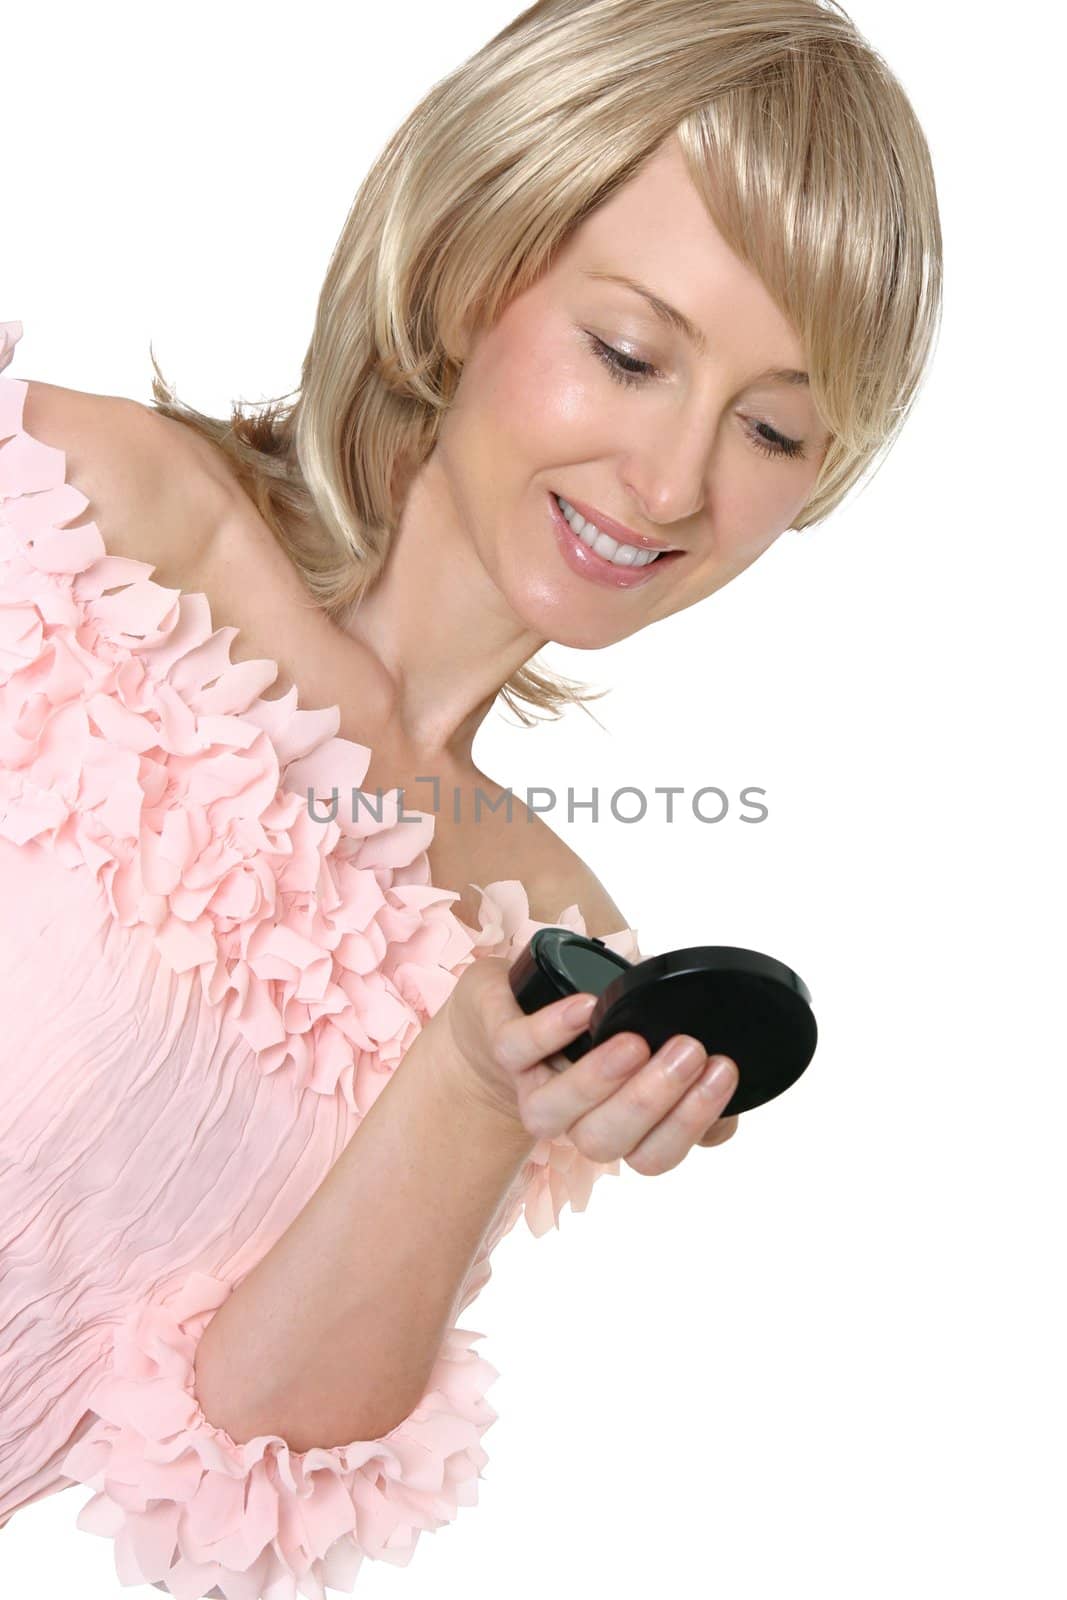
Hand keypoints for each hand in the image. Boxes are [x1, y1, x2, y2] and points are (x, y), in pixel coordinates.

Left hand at [432, 957, 739, 1174]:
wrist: (504, 1010)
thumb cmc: (594, 1030)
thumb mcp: (650, 1050)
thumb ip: (688, 1084)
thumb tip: (732, 1110)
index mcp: (616, 1127)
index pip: (654, 1155)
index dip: (689, 1122)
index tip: (722, 1067)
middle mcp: (572, 1120)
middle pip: (606, 1141)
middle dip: (651, 1099)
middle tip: (690, 1049)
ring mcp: (531, 1084)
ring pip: (551, 1114)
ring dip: (597, 1080)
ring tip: (635, 1042)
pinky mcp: (500, 1041)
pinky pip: (517, 1049)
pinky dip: (551, 1031)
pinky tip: (587, 1007)